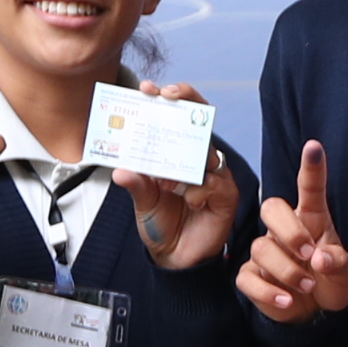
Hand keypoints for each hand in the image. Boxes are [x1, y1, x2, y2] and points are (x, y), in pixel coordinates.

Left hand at [115, 81, 243, 270]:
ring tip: (165, 180)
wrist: (175, 258)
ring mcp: (214, 175)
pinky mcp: (226, 196)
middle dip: (185, 101)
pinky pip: (217, 183)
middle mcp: (199, 158)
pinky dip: (201, 189)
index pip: (178, 115)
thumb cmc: (161, 223)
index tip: (148, 88)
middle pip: (199, 119)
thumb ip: (135, 184)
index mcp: (178, 152)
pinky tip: (190, 200)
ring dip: (186, 158)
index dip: (168, 97)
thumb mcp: (142, 201)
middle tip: (166, 96)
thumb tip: (121, 170)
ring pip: (207, 151)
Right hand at [240, 139, 347, 319]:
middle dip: (289, 230)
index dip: (311, 168)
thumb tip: (320, 258)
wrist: (315, 314)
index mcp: (312, 220)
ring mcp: (265, 253)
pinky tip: (286, 300)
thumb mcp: (345, 274)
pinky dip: (267, 292)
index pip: (309, 189)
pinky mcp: (252, 276)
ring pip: (261, 248)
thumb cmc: (330, 282)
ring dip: (286, 270)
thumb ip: (339, 263)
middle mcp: (285, 231)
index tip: (314, 147)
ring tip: (307, 286)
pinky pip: (247, 277)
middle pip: (271, 208)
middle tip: (308, 253)